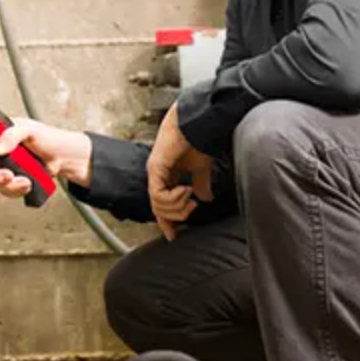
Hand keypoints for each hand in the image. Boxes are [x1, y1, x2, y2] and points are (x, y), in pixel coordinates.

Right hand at [0, 117, 92, 199]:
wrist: (64, 157)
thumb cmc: (48, 138)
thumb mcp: (30, 129)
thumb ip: (12, 134)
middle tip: (7, 175)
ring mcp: (3, 166)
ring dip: (8, 185)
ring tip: (24, 180)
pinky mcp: (11, 180)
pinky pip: (5, 190)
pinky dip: (16, 190)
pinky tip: (28, 184)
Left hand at [146, 103, 213, 240]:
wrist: (196, 122)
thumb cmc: (197, 140)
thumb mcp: (200, 168)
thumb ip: (201, 183)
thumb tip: (205, 198)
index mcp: (165, 176)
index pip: (161, 206)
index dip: (167, 223)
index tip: (174, 237)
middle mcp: (156, 176)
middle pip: (158, 210)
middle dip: (176, 216)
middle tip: (192, 206)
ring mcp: (154, 172)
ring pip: (158, 206)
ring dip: (177, 207)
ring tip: (190, 195)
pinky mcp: (155, 168)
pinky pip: (158, 195)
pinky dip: (173, 198)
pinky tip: (185, 189)